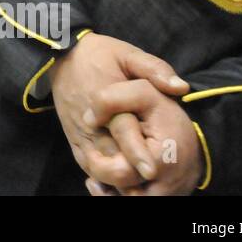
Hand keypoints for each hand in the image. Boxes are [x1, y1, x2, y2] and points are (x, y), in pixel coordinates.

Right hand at [47, 33, 187, 189]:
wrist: (61, 57)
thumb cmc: (99, 55)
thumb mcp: (128, 53)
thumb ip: (154, 69)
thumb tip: (181, 87)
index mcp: (106, 99)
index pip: (122, 130)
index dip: (137, 153)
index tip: (151, 171)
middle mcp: (91, 123)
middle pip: (110, 158)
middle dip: (131, 176)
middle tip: (153, 185)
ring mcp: (82, 135)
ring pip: (98, 168)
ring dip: (118, 180)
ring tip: (141, 188)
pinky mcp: (76, 141)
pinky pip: (89, 167)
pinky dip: (105, 178)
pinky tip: (124, 182)